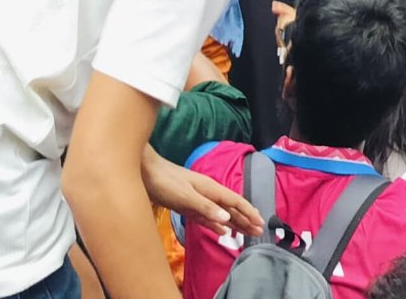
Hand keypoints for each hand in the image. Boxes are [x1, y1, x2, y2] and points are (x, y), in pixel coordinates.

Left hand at [145, 151, 261, 239]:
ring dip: (234, 223)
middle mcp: (207, 194)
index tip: (261, 223)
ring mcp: (198, 199)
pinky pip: (207, 218)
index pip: (235, 201)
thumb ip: (206, 208)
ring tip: (247, 233)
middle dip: (245, 219)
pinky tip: (223, 231)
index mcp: (210, 189)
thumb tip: (228, 219)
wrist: (144, 173)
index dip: (248, 212)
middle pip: (231, 208)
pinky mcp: (188, 206)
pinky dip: (217, 225)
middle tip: (259, 232)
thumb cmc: (165, 182)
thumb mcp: (185, 196)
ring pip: (221, 214)